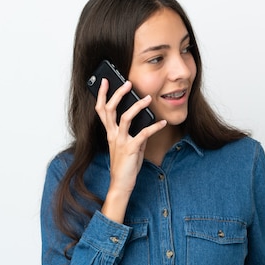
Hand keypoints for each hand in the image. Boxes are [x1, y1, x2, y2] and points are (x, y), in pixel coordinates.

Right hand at [94, 78, 166, 221]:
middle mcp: (113, 135)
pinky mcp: (130, 149)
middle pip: (109, 110)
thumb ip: (133, 133)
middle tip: (127, 83)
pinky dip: (154, 127)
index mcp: (110, 133)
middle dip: (117, 94)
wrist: (122, 183)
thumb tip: (145, 122)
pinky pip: (143, 134)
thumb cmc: (125, 165)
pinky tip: (163, 122)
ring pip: (125, 118)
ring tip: (148, 98)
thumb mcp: (128, 145)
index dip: (102, 95)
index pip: (102, 110)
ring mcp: (120, 141)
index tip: (106, 81)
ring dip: (137, 106)